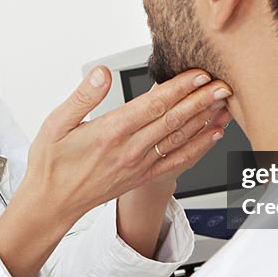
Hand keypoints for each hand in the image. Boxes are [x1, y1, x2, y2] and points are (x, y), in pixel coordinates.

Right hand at [0, 66, 230, 276]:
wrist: (52, 203)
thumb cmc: (52, 163)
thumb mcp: (56, 123)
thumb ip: (83, 96)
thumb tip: (102, 72)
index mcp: (110, 132)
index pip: (153, 105)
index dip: (180, 88)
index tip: (199, 74)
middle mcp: (130, 150)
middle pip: (174, 120)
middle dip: (202, 100)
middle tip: (224, 85)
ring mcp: (140, 165)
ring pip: (180, 139)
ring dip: (205, 121)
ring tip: (225, 105)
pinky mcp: (143, 176)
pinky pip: (178, 161)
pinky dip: (199, 147)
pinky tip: (212, 135)